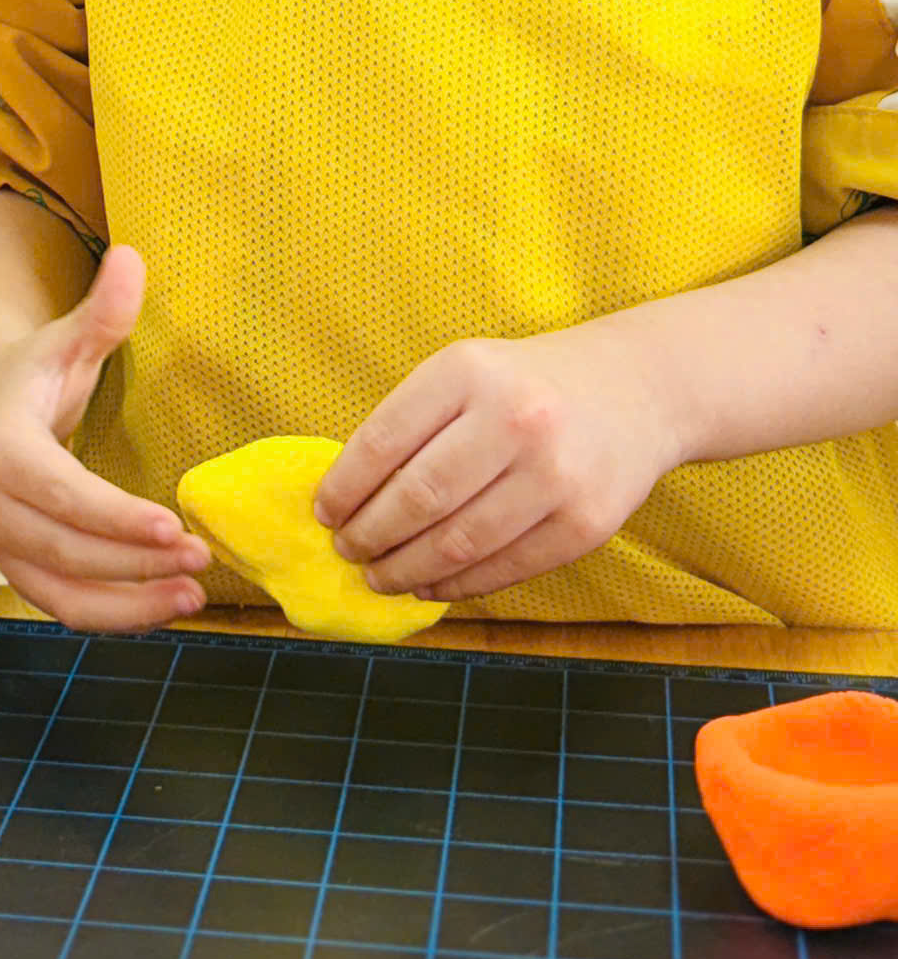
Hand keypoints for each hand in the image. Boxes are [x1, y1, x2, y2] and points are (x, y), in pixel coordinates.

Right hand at [0, 245, 210, 630]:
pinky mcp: (18, 567)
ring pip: (62, 591)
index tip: (172, 524)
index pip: (59, 492)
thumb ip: (103, 310)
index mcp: (3, 448)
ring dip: (128, 604)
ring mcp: (1, 542)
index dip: (113, 516)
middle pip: (65, 549)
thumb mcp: (66, 337)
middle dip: (134, 563)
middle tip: (200, 557)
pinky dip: (111, 615)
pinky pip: (61, 605)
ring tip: (193, 594)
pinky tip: (164, 606)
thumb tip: (132, 257)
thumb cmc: (34, 370)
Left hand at [314, 320, 687, 601]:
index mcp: (468, 372)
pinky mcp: (585, 524)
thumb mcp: (465, 373)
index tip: (324, 513)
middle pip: (418, 498)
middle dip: (371, 535)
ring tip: (380, 576)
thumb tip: (349, 497)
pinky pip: (506, 567)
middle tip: (348, 551)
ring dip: (407, 570)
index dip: (345, 487)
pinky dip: (458, 585)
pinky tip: (431, 585)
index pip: (384, 440)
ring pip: (459, 543)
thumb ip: (412, 424)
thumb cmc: (525, 385)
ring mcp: (555, 475)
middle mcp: (514, 420)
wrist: (634, 391)